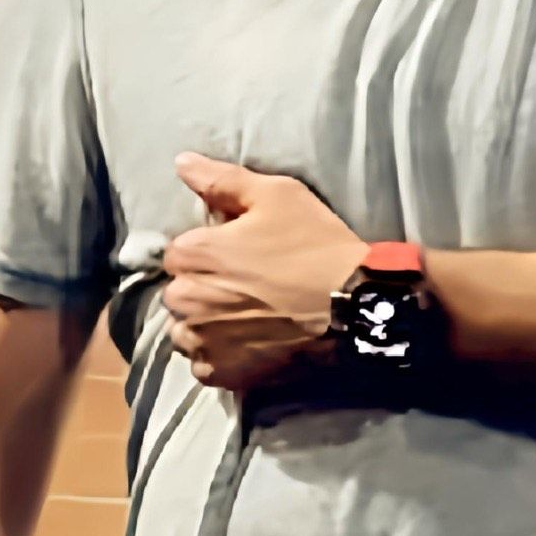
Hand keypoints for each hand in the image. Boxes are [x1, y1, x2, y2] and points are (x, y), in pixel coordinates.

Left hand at [161, 154, 361, 393]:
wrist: (355, 310)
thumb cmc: (316, 247)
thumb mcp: (278, 197)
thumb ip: (222, 180)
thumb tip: (181, 162)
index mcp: (195, 254)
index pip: (180, 251)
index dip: (211, 251)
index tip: (242, 255)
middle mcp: (186, 299)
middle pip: (180, 291)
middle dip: (205, 287)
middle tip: (249, 287)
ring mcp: (201, 340)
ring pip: (186, 329)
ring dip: (206, 323)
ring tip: (248, 318)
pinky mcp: (220, 373)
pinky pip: (203, 363)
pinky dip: (219, 355)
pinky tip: (249, 343)